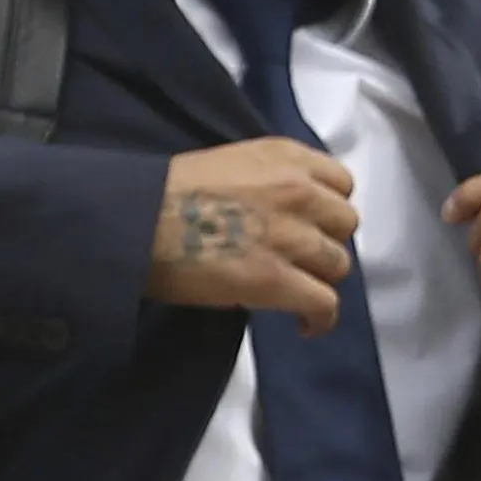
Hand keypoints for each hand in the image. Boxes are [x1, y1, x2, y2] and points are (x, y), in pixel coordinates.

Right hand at [142, 139, 356, 327]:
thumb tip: (287, 213)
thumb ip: (270, 181)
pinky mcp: (276, 279)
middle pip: (345, 224)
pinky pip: (324, 303)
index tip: (313, 223)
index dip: (329, 208)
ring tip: (295, 290)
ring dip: (319, 279)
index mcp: (283, 156)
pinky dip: (320, 318)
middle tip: (299, 258)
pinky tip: (305, 325)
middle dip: (326, 242)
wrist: (135, 220)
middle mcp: (297, 190)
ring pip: (338, 265)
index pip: (340, 182)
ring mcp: (290, 236)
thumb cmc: (165, 193)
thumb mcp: (230, 164)